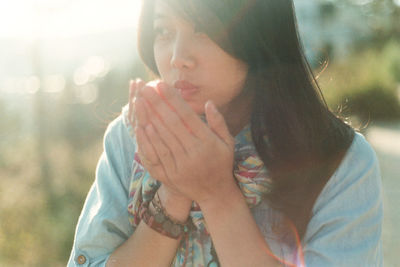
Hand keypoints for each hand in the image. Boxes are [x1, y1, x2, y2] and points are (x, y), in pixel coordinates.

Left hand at [135, 81, 237, 204]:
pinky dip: (150, 140)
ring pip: (163, 137)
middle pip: (171, 123)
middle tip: (145, 87)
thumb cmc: (221, 163)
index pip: (186, 116)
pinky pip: (159, 154)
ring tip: (140, 101)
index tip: (161, 85)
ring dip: (149, 118)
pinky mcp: (171, 175)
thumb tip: (208, 102)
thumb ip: (218, 122)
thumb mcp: (228, 142)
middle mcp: (194, 152)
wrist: (215, 193)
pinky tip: (142, 125)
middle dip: (156, 104)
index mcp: (208, 141)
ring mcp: (182, 164)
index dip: (172, 99)